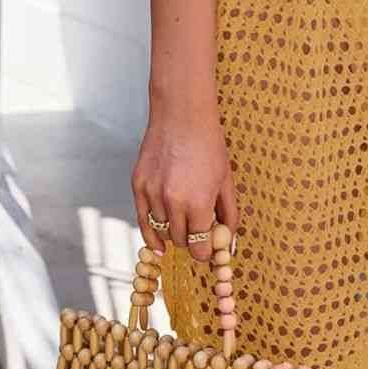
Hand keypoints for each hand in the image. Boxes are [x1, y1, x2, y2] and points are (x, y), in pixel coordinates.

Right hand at [131, 104, 241, 263]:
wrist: (182, 115)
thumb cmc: (209, 145)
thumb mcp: (226, 180)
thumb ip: (228, 215)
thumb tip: (228, 243)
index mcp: (198, 202)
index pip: (199, 247)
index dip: (205, 253)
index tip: (208, 251)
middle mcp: (172, 202)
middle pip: (179, 241)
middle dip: (190, 242)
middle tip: (197, 235)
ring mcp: (152, 194)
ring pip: (161, 232)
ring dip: (172, 232)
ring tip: (183, 223)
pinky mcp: (138, 185)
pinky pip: (143, 220)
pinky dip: (151, 234)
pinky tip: (158, 243)